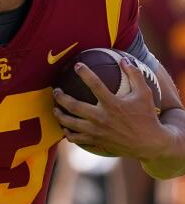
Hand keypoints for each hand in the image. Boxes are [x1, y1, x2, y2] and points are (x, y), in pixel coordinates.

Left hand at [53, 58, 168, 159]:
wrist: (149, 144)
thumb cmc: (146, 117)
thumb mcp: (145, 94)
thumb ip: (135, 75)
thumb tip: (124, 59)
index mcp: (113, 104)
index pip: (95, 85)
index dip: (84, 73)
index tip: (77, 65)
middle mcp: (101, 118)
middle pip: (74, 106)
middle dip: (61, 97)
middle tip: (56, 91)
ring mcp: (96, 131)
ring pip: (70, 123)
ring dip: (59, 115)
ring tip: (55, 109)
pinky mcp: (95, 141)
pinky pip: (75, 138)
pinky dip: (67, 133)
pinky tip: (65, 127)